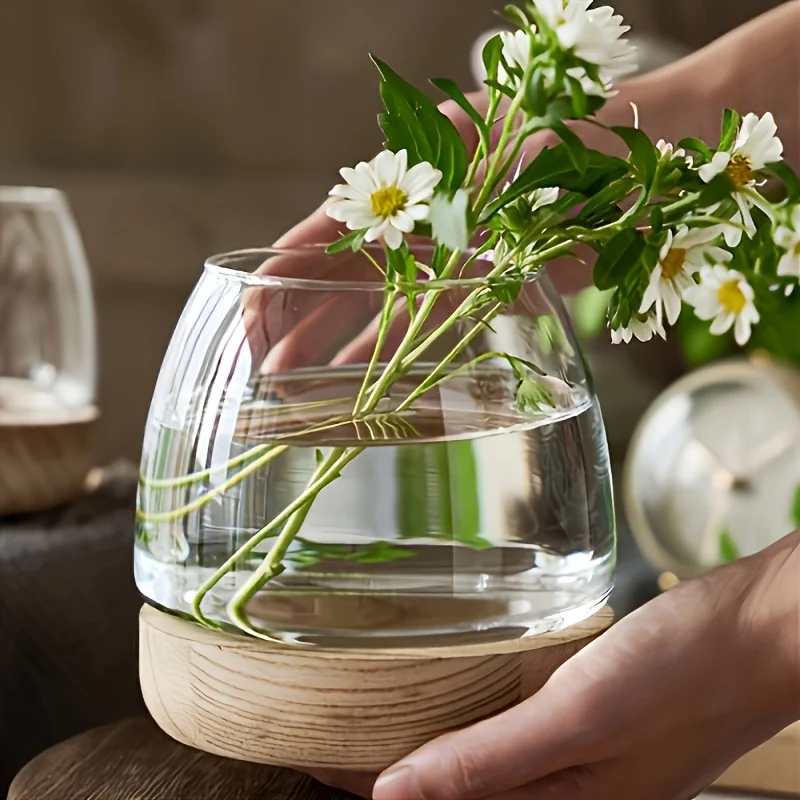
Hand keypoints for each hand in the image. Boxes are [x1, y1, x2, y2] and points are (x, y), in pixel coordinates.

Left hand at [362, 533, 799, 799]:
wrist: (760, 630)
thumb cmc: (687, 671)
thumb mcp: (582, 715)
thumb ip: (490, 760)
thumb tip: (396, 794)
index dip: (371, 784)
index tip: (313, 753)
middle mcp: (568, 790)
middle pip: (458, 789)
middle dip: (391, 766)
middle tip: (329, 727)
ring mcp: (580, 755)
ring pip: (482, 759)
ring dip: (428, 739)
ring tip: (370, 708)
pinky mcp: (589, 716)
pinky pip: (513, 727)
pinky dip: (471, 713)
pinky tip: (449, 688)